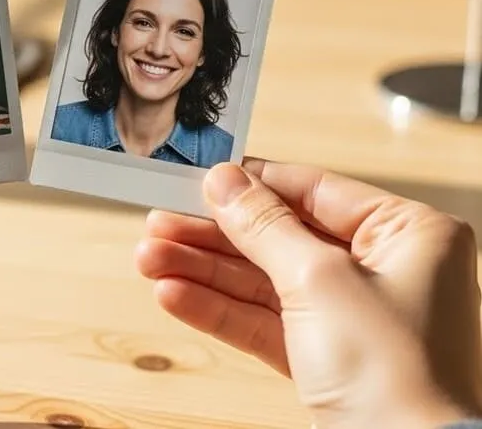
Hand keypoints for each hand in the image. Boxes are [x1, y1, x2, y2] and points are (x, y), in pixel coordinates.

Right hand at [136, 159, 481, 428]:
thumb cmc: (399, 378)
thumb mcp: (319, 281)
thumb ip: (264, 227)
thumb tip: (226, 181)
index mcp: (408, 235)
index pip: (314, 191)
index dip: (252, 186)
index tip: (202, 180)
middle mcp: (385, 271)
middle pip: (279, 238)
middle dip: (212, 237)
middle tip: (160, 224)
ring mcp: (354, 318)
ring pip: (263, 282)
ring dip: (203, 273)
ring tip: (150, 260)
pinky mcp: (328, 359)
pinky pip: (265, 322)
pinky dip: (219, 310)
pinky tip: (175, 295)